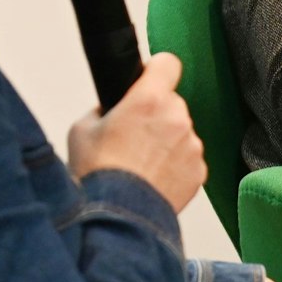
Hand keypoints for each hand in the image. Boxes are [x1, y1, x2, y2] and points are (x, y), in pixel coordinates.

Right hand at [66, 53, 207, 209]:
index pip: (168, 63)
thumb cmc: (98, 175)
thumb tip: (113, 109)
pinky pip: (188, 159)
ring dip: (167, 141)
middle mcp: (177, 118)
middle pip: (172, 103)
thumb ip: (104, 110)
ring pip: (182, 132)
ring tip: (142, 164)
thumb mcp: (82, 130)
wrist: (117, 217)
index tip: (150, 80)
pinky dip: (176, 165)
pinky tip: (154, 178)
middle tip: (133, 137)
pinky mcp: (199, 170)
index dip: (157, 71)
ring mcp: (192, 145)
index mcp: (149, 100)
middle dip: (156, 114)